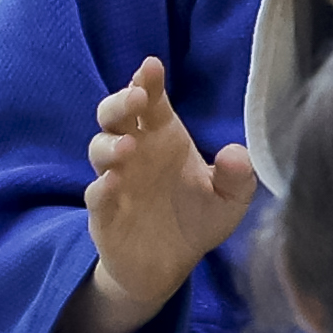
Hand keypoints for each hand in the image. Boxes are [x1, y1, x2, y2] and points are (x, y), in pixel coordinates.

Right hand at [60, 58, 261, 332]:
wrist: (170, 266)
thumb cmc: (197, 218)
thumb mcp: (229, 200)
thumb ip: (236, 177)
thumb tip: (237, 153)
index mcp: (163, 138)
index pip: (152, 102)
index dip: (148, 82)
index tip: (151, 67)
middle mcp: (135, 152)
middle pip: (116, 116)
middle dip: (121, 102)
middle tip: (137, 97)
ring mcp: (115, 180)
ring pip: (99, 150)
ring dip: (110, 145)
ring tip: (129, 147)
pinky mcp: (104, 214)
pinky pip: (95, 196)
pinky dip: (99, 189)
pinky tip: (110, 184)